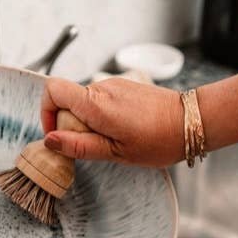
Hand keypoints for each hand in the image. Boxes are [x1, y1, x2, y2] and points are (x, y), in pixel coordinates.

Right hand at [41, 77, 184, 166]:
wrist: (191, 122)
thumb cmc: (158, 141)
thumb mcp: (116, 152)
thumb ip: (80, 146)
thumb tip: (50, 141)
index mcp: (96, 104)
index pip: (52, 90)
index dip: (46, 112)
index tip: (57, 135)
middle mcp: (102, 88)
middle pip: (66, 100)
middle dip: (69, 124)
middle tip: (92, 145)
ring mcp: (113, 85)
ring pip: (83, 101)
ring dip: (86, 121)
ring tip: (111, 139)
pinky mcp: (123, 87)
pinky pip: (99, 99)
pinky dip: (99, 115)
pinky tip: (120, 129)